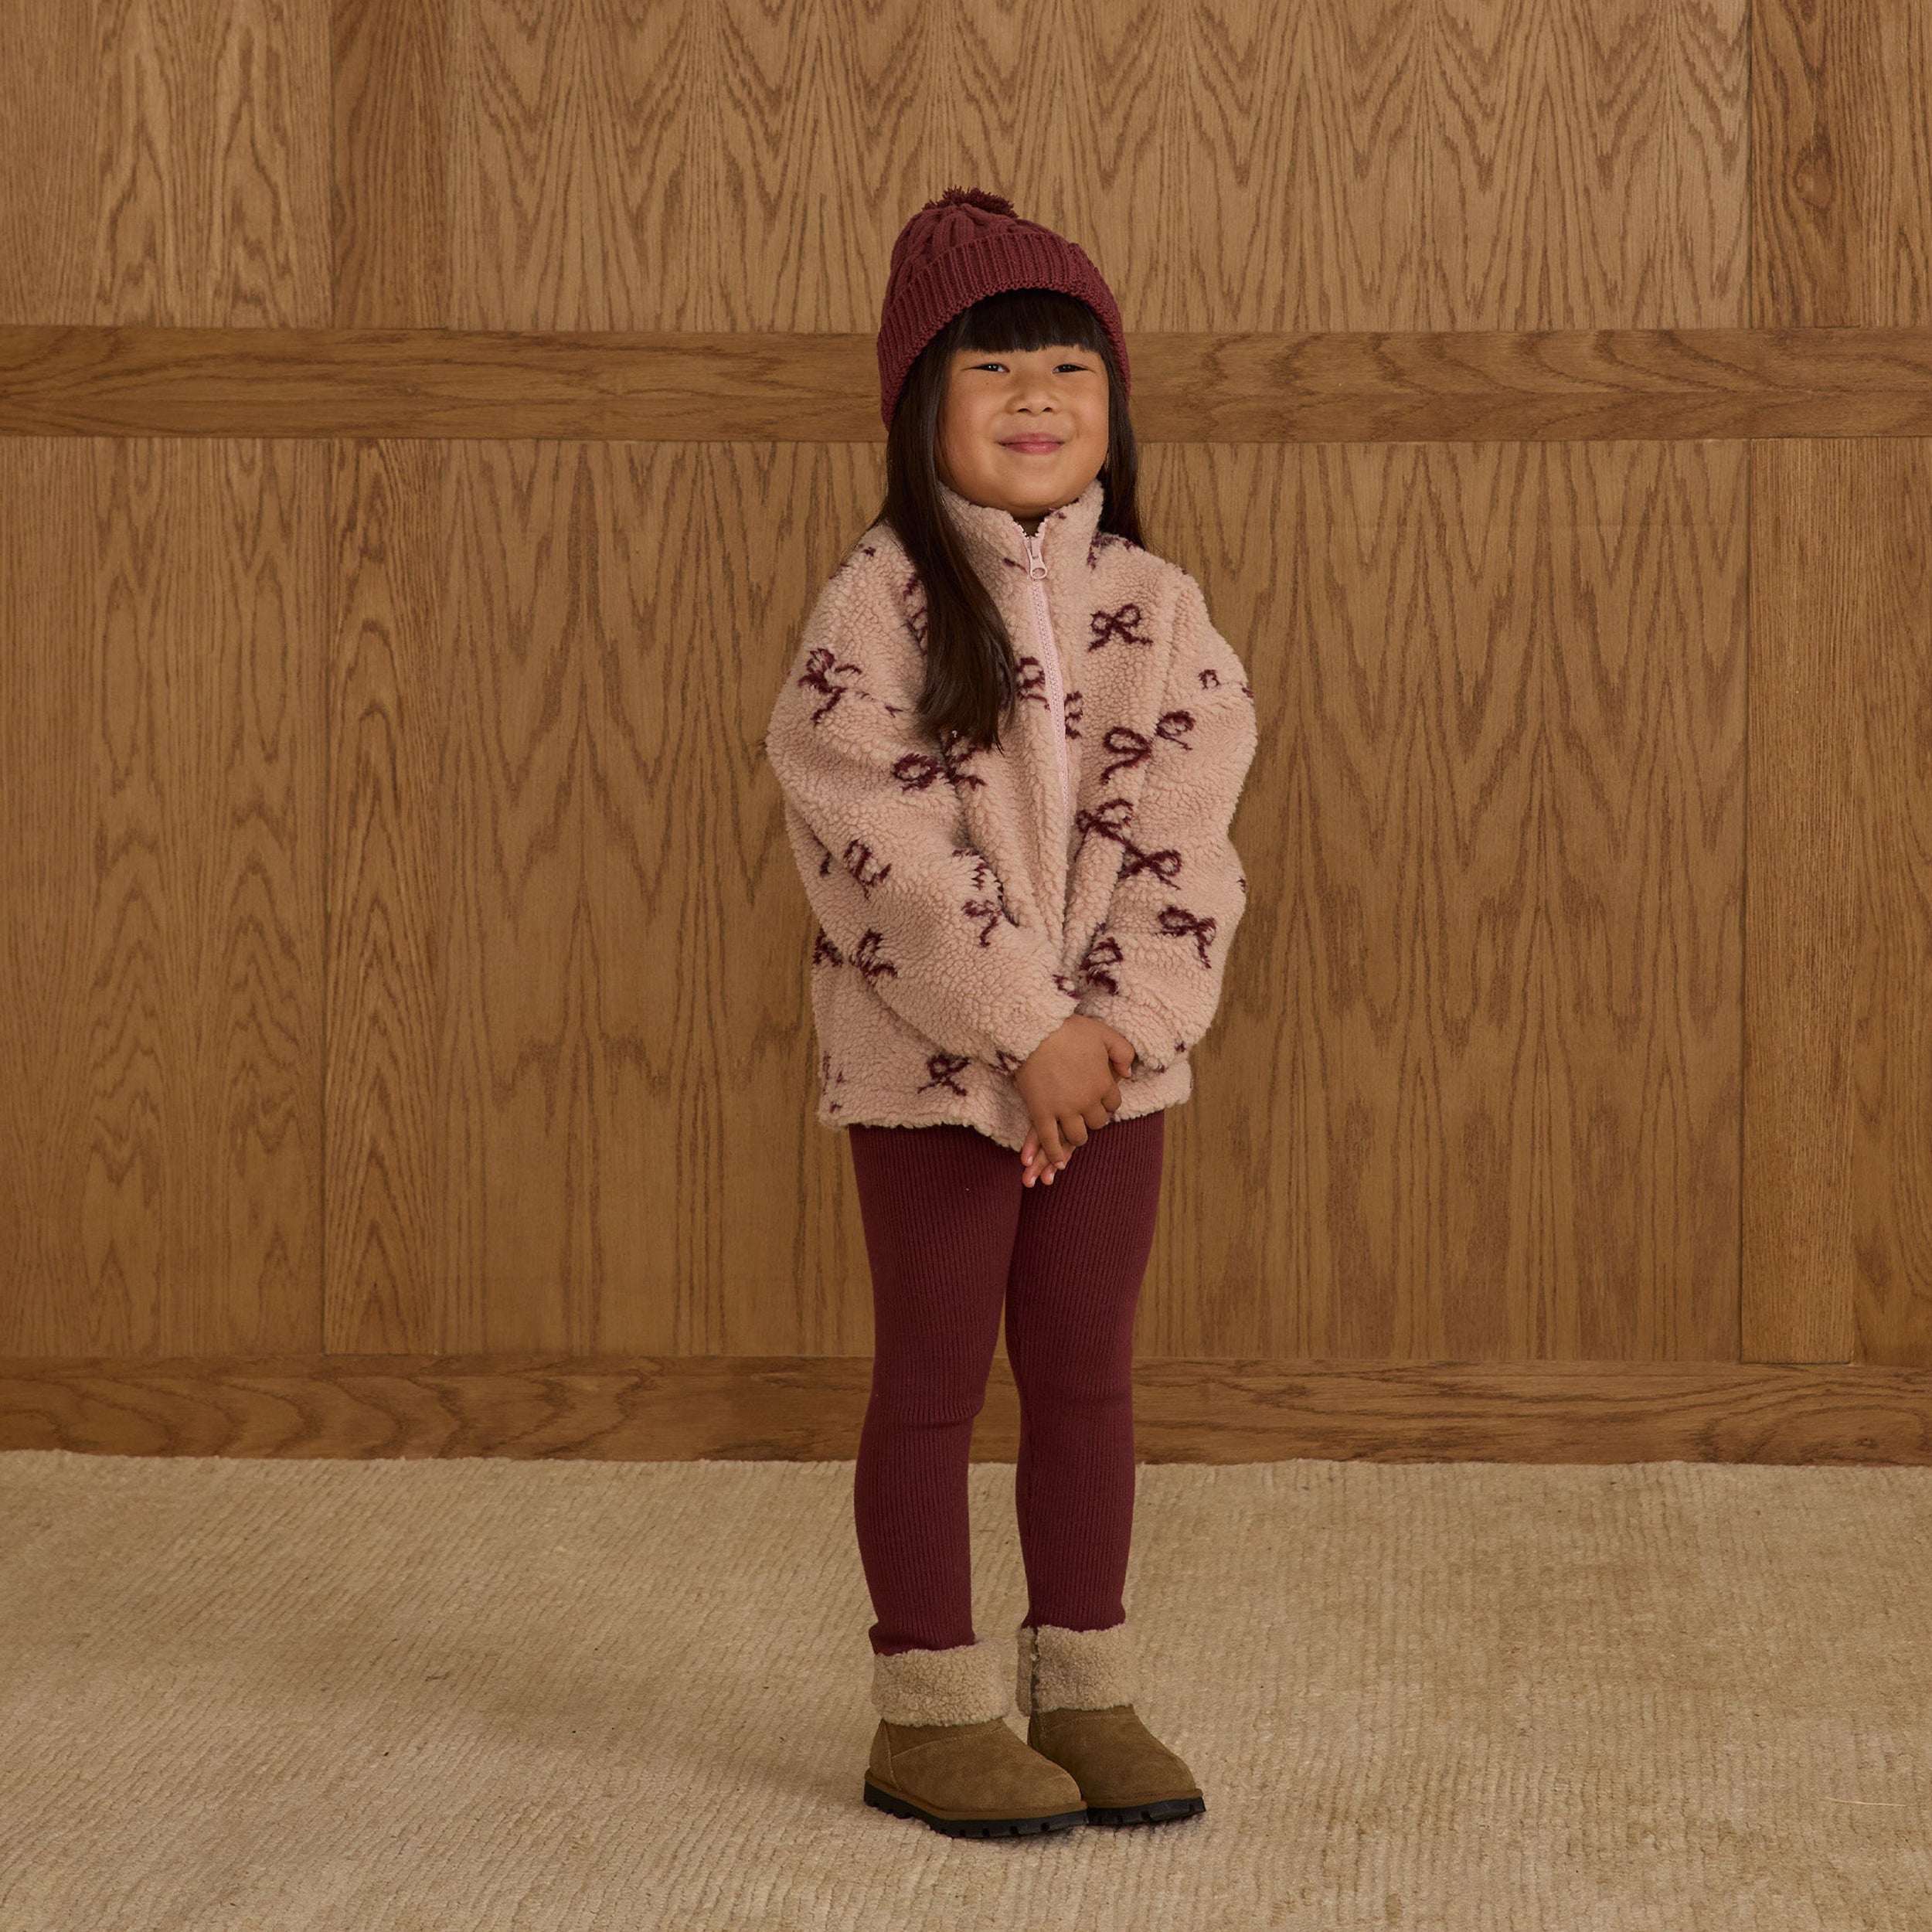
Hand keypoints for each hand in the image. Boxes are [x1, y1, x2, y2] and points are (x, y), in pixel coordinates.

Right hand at [1014, 1016, 1136, 1184]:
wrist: (1035, 1029)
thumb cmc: (1069, 1029)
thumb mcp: (1104, 1033)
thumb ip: (1123, 1052)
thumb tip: (1127, 1074)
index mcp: (1103, 1083)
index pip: (1113, 1104)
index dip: (1106, 1102)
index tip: (1098, 1099)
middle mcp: (1087, 1100)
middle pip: (1097, 1122)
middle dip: (1092, 1120)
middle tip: (1084, 1114)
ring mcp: (1064, 1108)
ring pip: (1077, 1135)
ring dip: (1077, 1138)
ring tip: (1073, 1135)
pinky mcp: (1041, 1111)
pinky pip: (1049, 1139)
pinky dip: (1054, 1153)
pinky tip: (1058, 1161)